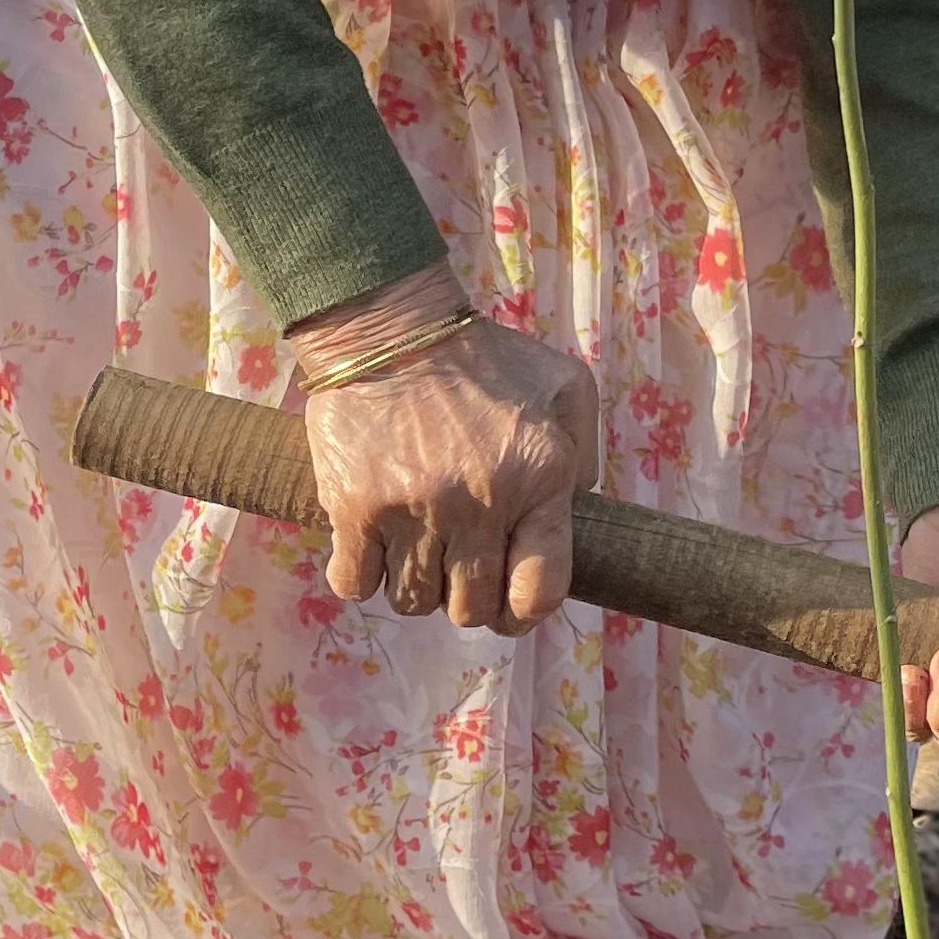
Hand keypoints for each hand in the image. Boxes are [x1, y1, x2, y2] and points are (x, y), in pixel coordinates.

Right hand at [291, 264, 598, 631]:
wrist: (390, 327)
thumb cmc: (484, 358)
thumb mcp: (564, 385)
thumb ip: (584, 454)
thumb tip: (579, 514)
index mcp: (538, 478)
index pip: (540, 592)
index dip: (524, 611)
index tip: (509, 601)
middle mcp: (480, 503)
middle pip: (472, 609)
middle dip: (467, 597)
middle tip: (456, 564)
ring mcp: (414, 510)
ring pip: (413, 602)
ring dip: (415, 584)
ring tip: (416, 544)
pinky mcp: (355, 509)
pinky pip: (357, 584)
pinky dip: (363, 574)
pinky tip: (372, 542)